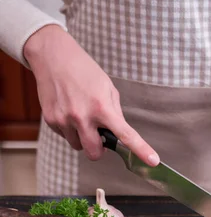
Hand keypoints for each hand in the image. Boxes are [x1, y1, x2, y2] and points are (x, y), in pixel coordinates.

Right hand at [24, 25, 158, 164]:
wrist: (52, 55)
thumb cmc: (83, 69)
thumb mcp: (107, 87)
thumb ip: (115, 112)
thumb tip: (119, 133)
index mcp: (102, 107)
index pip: (125, 135)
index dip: (140, 150)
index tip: (152, 161)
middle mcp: (82, 116)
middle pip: (94, 153)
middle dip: (98, 150)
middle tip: (99, 136)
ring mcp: (64, 120)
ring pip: (78, 146)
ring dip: (82, 138)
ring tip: (80, 116)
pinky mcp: (51, 120)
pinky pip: (65, 137)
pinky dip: (69, 129)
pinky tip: (68, 110)